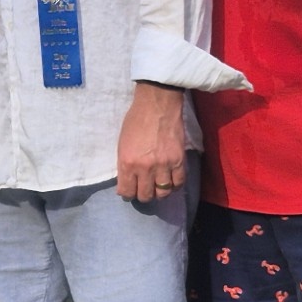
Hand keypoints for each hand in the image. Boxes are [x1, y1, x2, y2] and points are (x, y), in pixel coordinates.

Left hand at [117, 82, 186, 200]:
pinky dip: (174, 186)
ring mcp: (164, 166)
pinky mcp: (179, 161)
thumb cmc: (135, 121)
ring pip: (163, 193)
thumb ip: (125, 164)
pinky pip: (179, 183)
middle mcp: (145, 168)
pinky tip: (170, 181)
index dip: (127, 193)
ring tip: (157, 186)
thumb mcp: (122, 144)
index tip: (129, 190)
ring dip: (159, 192)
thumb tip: (128, 180)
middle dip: (143, 195)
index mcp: (127, 163)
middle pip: (145, 195)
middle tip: (143, 189)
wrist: (157, 106)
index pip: (126, 191)